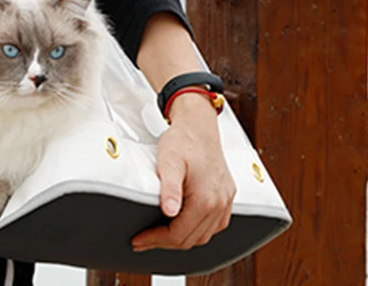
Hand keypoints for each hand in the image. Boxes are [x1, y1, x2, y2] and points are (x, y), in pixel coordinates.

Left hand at [132, 93, 235, 252]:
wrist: (199, 125)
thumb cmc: (183, 140)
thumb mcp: (169, 161)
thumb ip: (169, 188)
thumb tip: (169, 212)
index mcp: (205, 199)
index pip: (179, 234)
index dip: (156, 240)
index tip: (139, 240)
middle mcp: (219, 204)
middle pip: (191, 239)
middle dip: (165, 242)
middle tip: (145, 239)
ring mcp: (226, 201)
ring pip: (204, 235)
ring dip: (182, 238)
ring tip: (161, 235)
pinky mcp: (228, 196)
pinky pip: (216, 225)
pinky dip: (199, 230)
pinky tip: (185, 225)